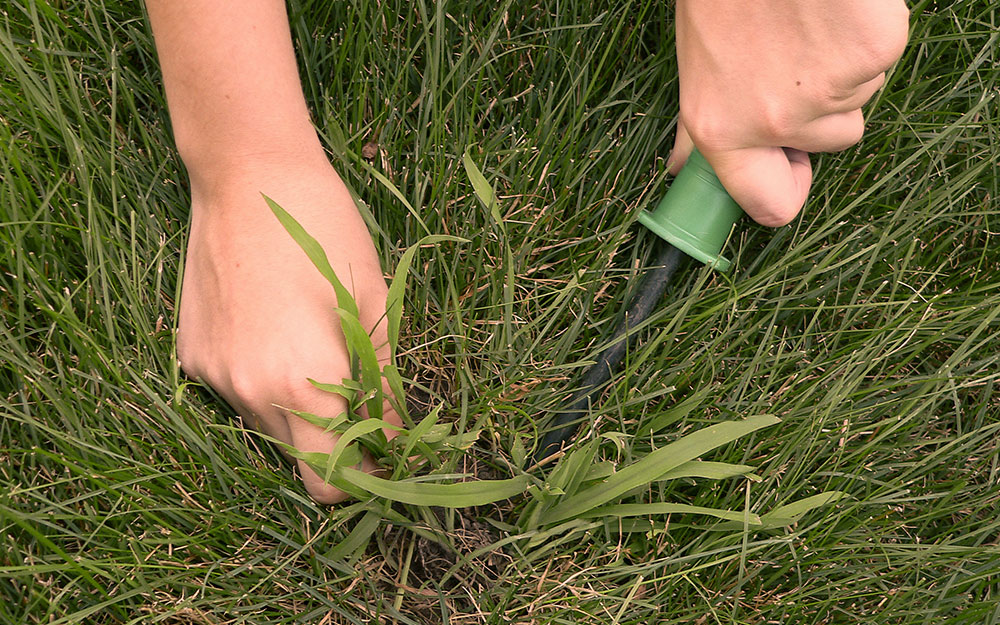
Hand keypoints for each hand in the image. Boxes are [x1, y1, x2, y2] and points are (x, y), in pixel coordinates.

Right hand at [177, 154, 399, 502]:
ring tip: (316, 350)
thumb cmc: (325, 231)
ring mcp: (213, 375)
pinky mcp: (190, 354)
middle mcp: (250, 393)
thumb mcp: (373, 304)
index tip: (385, 454)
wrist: (246, 174)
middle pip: (298, 458)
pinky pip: (236, 390)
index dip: (364, 477)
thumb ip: (385, 382)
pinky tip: (274, 330)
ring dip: (298, 410)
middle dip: (335, 444)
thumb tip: (397, 435)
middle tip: (362, 403)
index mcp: (303, 385)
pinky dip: (262, 380)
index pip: (330, 482)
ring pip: (266, 425)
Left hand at [670, 0, 909, 225]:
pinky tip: (832, 10)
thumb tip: (681, 165)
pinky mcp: (872, 52)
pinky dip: (866, 35)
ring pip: (859, 96)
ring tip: (806, 22)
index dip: (786, 188)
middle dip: (821, 107)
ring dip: (843, 67)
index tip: (789, 167)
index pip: (771, 206)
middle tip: (794, 57)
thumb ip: (695, 123)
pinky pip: (882, 58)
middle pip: (833, 141)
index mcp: (721, 128)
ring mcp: (830, 90)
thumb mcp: (695, 63)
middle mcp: (774, 121)